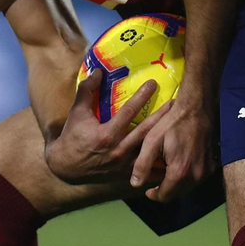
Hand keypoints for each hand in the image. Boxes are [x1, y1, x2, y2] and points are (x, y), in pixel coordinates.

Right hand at [45, 71, 167, 184]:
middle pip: (146, 131)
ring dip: (165, 139)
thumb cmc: (72, 137)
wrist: (66, 168)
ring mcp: (124, 165)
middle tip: (176, 103)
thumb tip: (98, 71)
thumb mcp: (76, 112)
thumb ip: (87, 90)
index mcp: (107, 134)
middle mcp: (118, 150)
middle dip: (162, 116)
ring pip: (150, 151)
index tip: (153, 83)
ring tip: (179, 126)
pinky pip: (148, 170)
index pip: (129, 112)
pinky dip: (161, 164)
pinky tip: (173, 155)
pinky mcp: (126, 175)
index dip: (142, 96)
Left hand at [130, 90, 214, 200]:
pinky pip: (198, 178)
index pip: (165, 196)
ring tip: (167, 174)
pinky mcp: (214, 164)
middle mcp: (196, 176)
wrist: (198, 108)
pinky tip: (181, 166)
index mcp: (179, 172)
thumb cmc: (172, 122)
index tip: (148, 190)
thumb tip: (135, 184)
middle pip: (178, 194)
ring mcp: (207, 170)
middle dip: (166, 191)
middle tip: (156, 182)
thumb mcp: (152, 141)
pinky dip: (188, 177)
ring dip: (177, 185)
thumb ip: (142, 165)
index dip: (155, 195)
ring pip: (189, 187)